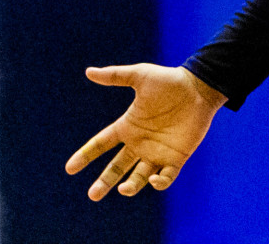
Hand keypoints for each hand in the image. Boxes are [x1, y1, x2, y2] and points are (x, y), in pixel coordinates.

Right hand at [66, 64, 226, 199]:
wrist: (198, 89)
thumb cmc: (168, 81)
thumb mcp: (139, 76)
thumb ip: (115, 76)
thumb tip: (88, 72)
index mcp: (127, 126)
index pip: (101, 144)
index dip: (85, 155)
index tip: (70, 168)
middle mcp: (139, 143)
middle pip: (117, 167)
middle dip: (104, 181)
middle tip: (92, 195)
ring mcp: (157, 152)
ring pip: (139, 177)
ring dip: (130, 186)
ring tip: (123, 190)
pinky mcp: (176, 158)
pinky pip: (165, 177)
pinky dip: (158, 183)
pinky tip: (154, 179)